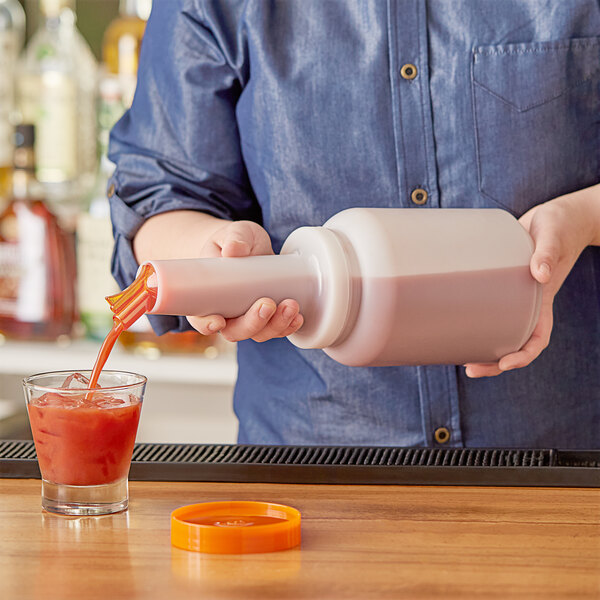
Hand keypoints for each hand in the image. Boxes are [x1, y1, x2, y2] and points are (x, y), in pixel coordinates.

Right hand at [186, 220, 303, 341]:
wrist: (249, 244)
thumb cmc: (233, 240)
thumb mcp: (232, 233)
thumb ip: (234, 238)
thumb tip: (234, 249)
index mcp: (206, 297)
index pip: (200, 318)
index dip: (206, 325)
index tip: (219, 321)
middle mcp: (226, 312)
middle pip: (235, 331)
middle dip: (253, 324)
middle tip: (268, 304)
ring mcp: (248, 316)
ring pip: (258, 333)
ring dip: (276, 325)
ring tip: (290, 306)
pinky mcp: (268, 315)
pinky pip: (276, 329)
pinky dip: (287, 326)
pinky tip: (298, 317)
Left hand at [465, 186, 597, 377]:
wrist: (556, 217)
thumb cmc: (558, 226)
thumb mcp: (553, 236)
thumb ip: (547, 253)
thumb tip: (539, 274)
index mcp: (543, 300)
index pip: (538, 338)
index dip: (524, 355)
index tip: (507, 363)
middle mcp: (528, 303)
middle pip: (514, 343)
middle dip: (495, 362)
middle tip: (471, 369)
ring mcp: (514, 296)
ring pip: (500, 331)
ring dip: (483, 348)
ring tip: (460, 359)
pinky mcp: (500, 284)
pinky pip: (489, 310)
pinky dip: (476, 323)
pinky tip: (457, 326)